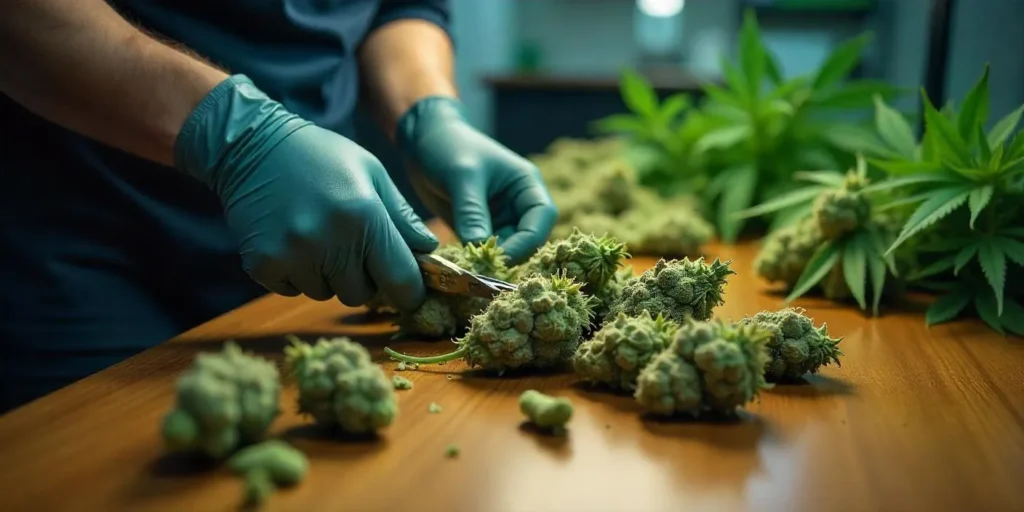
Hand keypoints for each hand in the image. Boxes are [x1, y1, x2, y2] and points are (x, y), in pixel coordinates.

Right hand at [175, 75, 437, 308]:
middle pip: (362, 294)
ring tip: (317, 236)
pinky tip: (291, 239)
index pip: (401, 280)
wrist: (251, 144)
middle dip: (363, 277)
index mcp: (365, 215)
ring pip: (327, 293)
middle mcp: (330, 240)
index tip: (409, 290)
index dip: (410, 291)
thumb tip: (430, 250)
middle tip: (350, 246)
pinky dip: (297, 274)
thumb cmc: (321, 156)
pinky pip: (293, 289)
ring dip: (328, 275)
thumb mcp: (372, 173)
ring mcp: (293, 254)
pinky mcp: (263, 264)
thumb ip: (402, 216)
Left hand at [396, 97, 556, 264]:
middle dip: (509, 255)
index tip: (500, 256)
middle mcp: (518, 204)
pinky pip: (484, 251)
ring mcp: (500, 219)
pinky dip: (475, 259)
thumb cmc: (449, 147)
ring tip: (468, 269)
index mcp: (526, 184)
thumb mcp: (462, 176)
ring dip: (491, 261)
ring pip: (507, 250)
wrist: (423, 142)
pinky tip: (460, 264)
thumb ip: (472, 211)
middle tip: (482, 269)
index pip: (542, 217)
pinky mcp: (480, 229)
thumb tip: (479, 247)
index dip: (528, 240)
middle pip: (528, 239)